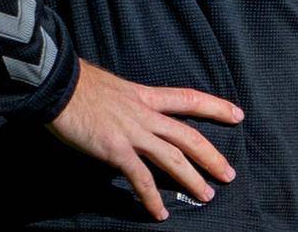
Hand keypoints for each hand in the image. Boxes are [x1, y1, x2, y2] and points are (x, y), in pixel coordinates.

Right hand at [46, 58, 243, 221]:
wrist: (59, 85)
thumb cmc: (80, 84)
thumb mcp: (115, 88)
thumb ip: (129, 103)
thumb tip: (130, 115)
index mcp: (146, 96)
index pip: (189, 98)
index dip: (215, 107)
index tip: (238, 114)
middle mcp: (145, 114)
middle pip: (189, 135)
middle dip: (212, 155)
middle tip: (229, 173)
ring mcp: (132, 132)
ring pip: (173, 158)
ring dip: (192, 179)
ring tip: (206, 196)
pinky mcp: (116, 149)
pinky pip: (140, 178)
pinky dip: (151, 198)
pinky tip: (160, 213)